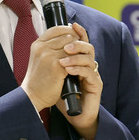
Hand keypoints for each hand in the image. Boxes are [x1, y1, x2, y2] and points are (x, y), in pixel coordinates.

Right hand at [21, 25, 79, 109]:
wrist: (33, 96)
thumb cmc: (39, 78)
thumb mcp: (40, 57)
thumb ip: (50, 46)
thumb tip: (69, 35)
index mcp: (37, 44)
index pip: (57, 28)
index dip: (69, 31)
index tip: (76, 38)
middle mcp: (42, 47)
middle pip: (68, 36)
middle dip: (77, 43)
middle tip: (81, 51)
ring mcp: (49, 56)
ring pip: (73, 47)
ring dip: (79, 53)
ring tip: (80, 60)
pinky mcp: (57, 66)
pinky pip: (74, 59)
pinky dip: (78, 63)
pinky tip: (78, 67)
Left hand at [56, 22, 101, 139]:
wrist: (73, 115)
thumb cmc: (62, 96)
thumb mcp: (54, 75)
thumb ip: (52, 61)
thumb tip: (42, 44)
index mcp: (80, 61)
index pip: (81, 42)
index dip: (78, 32)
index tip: (71, 25)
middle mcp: (89, 66)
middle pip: (88, 47)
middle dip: (77, 43)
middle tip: (65, 47)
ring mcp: (93, 75)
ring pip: (90, 59)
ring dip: (76, 57)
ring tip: (63, 61)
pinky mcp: (96, 85)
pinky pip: (90, 73)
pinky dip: (79, 69)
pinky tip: (68, 70)